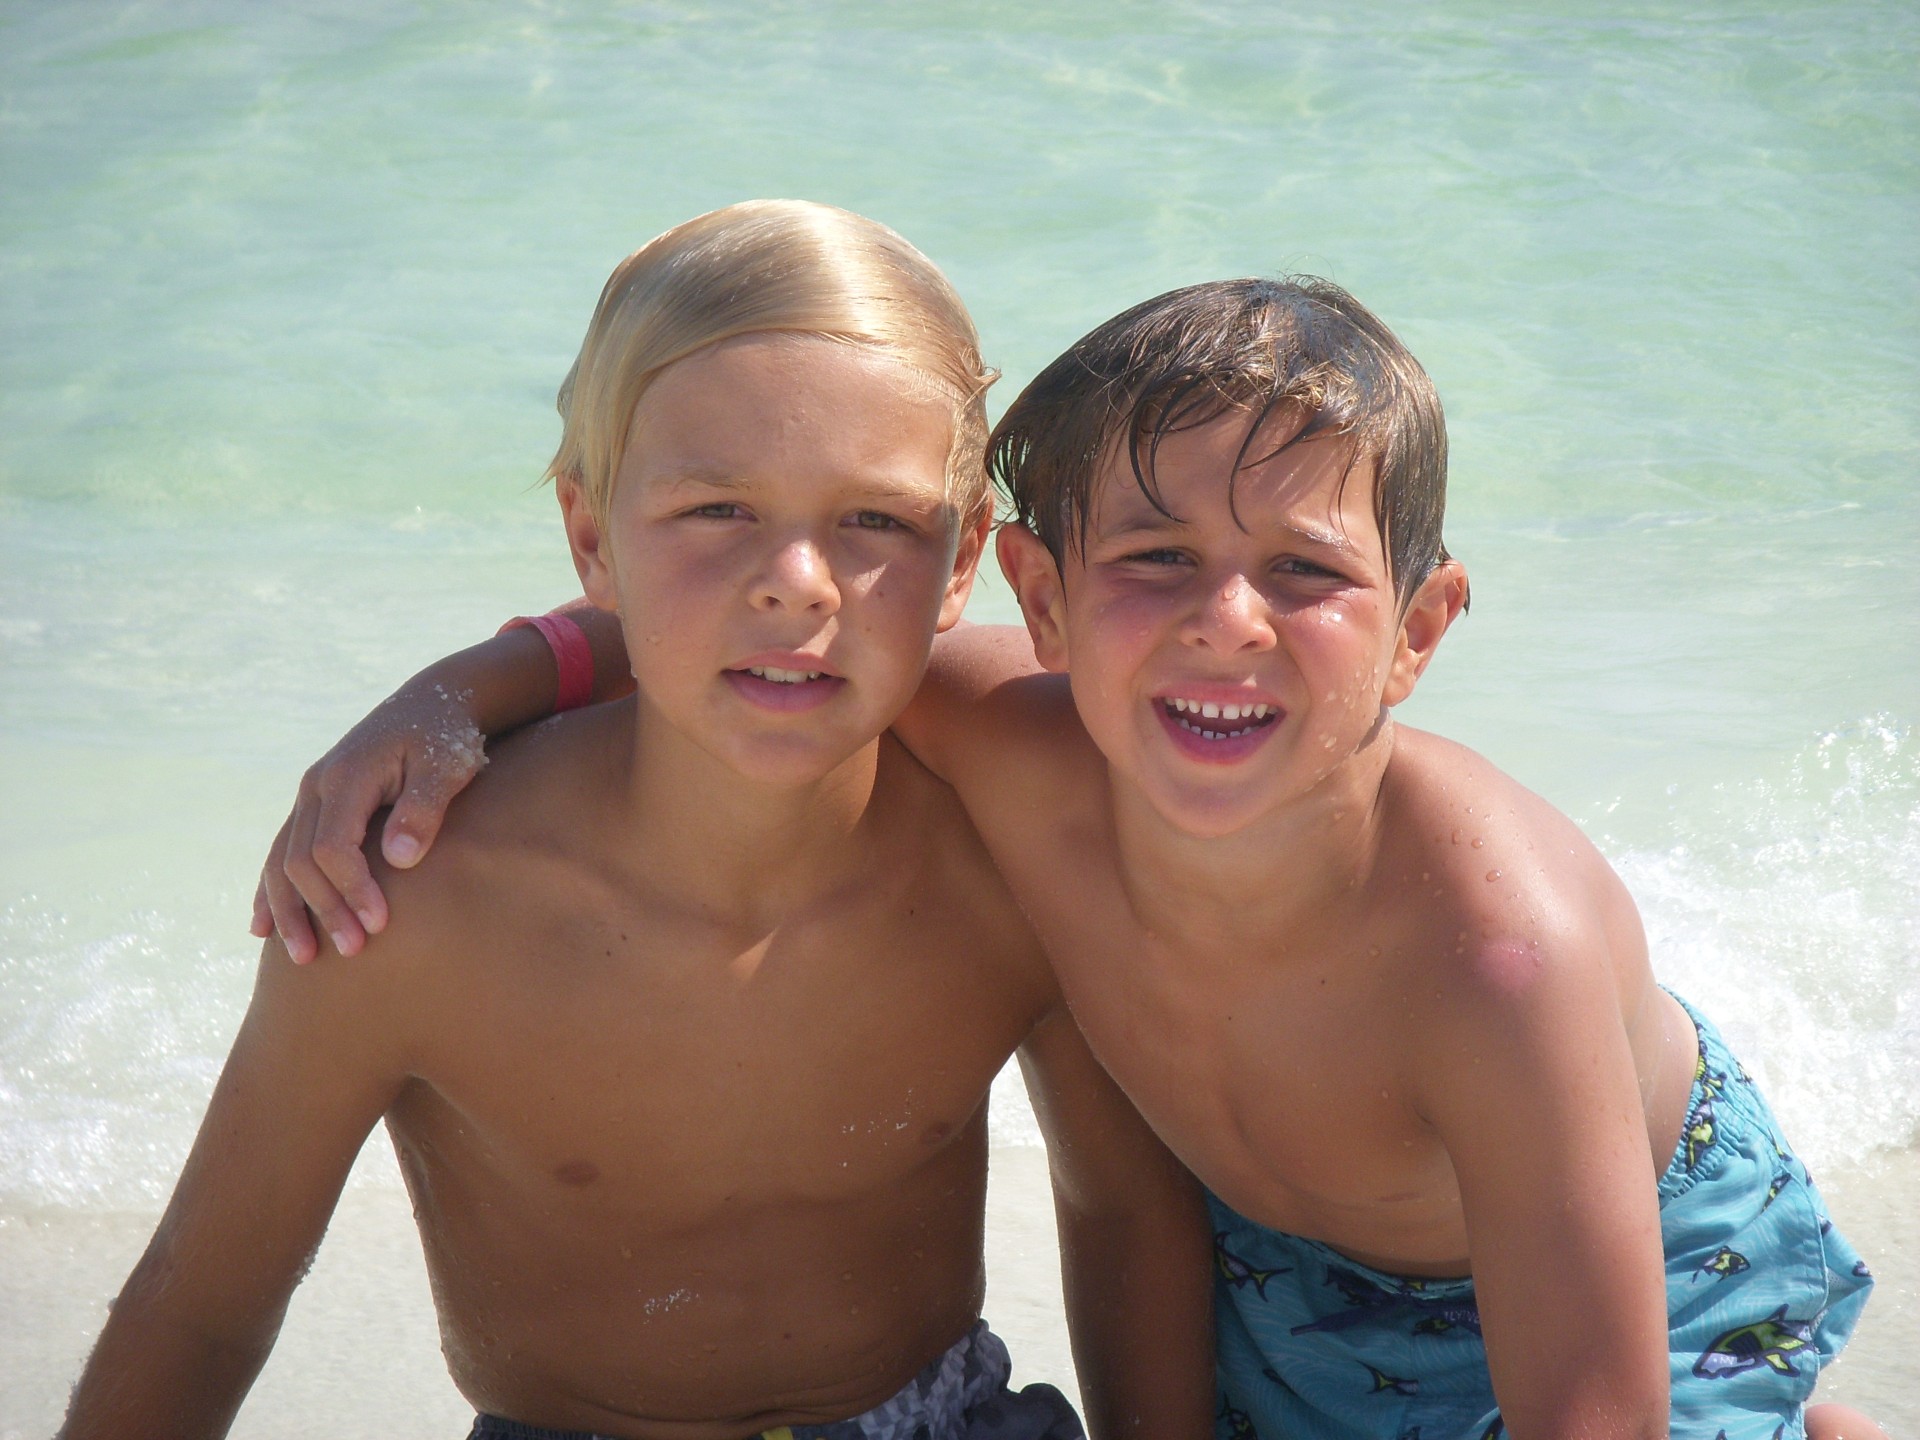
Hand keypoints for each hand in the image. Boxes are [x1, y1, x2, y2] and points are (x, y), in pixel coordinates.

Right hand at [250, 685, 486, 961]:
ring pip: (280, 860)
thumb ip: (425, 808)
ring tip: (302, 958)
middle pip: (299, 860)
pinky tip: (263, 926)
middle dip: (322, 909)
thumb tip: (400, 859)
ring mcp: (310, 795)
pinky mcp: (316, 805)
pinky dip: (271, 891)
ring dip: (289, 911)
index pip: (331, 847)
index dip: (351, 889)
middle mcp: (317, 785)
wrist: (435, 702)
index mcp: (347, 776)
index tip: (380, 924)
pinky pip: (282, 852)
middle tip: (352, 951)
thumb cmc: (448, 737)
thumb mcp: (448, 766)